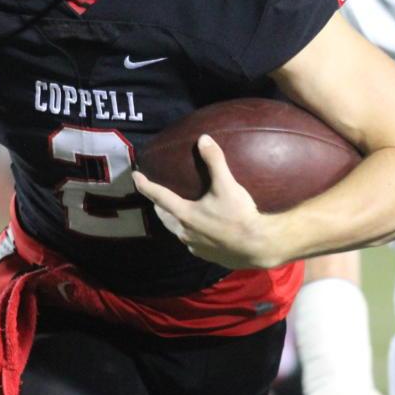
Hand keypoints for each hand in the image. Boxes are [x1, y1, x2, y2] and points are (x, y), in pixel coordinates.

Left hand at [132, 134, 283, 268]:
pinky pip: (192, 242)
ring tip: (177, 212)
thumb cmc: (240, 215)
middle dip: (159, 205)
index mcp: (185, 214)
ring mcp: (194, 246)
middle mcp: (185, 232)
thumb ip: (215, 161)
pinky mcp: (206, 255)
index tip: (136, 176)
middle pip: (164, 216)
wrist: (258, 246)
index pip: (159, 196)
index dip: (145, 185)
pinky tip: (200, 230)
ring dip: (174, 220)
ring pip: (177, 231)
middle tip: (157, 196)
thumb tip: (203, 139)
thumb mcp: (227, 185)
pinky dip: (191, 232)